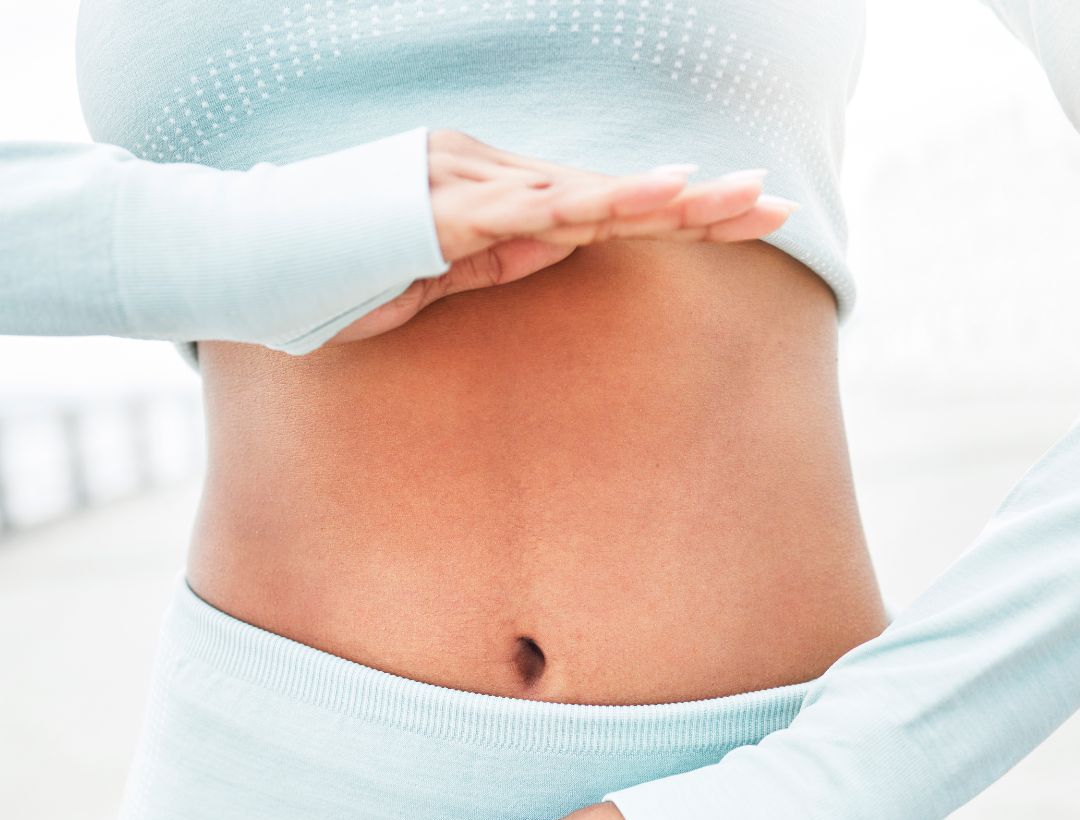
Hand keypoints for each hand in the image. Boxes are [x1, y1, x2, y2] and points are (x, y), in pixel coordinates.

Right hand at [322, 128, 795, 346]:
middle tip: (773, 205)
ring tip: (740, 199)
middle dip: (694, 202)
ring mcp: (463, 181)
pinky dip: (596, 205)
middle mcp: (485, 173)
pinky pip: (530, 207)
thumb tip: (562, 248)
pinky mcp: (439, 204)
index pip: (596, 204)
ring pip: (582, 191)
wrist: (241, 256)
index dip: (667, 212)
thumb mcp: (434, 278)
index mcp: (489, 194)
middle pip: (607, 190)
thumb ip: (497, 259)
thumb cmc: (333, 274)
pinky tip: (655, 200)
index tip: (735, 220)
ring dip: (664, 198)